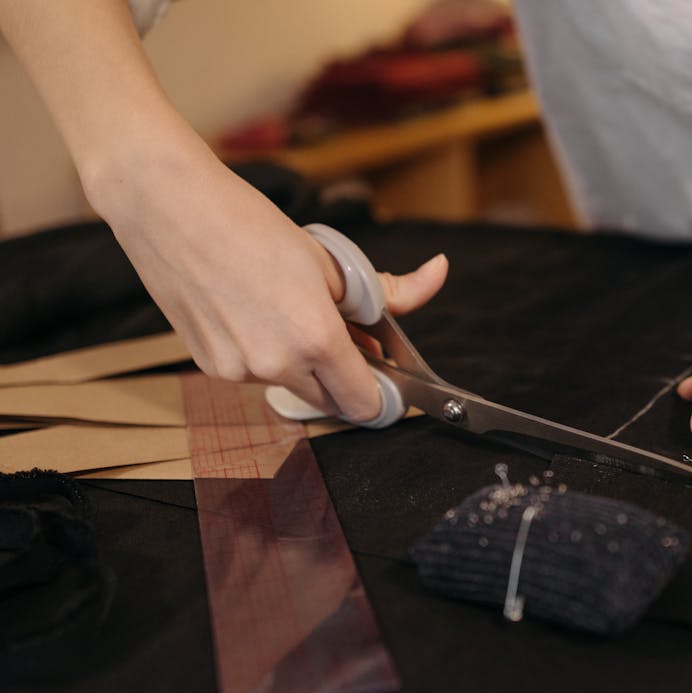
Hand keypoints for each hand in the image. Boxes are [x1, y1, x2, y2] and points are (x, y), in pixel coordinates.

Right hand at [89, 143, 446, 421]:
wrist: (168, 205)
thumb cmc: (250, 224)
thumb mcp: (332, 259)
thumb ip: (390, 290)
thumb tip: (438, 275)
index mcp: (315, 338)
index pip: (364, 403)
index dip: (381, 393)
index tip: (384, 375)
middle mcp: (276, 364)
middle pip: (331, 401)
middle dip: (343, 376)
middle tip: (342, 333)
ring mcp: (238, 370)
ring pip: (290, 385)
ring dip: (301, 363)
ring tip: (286, 308)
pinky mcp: (208, 366)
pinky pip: (254, 374)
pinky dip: (264, 354)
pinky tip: (251, 310)